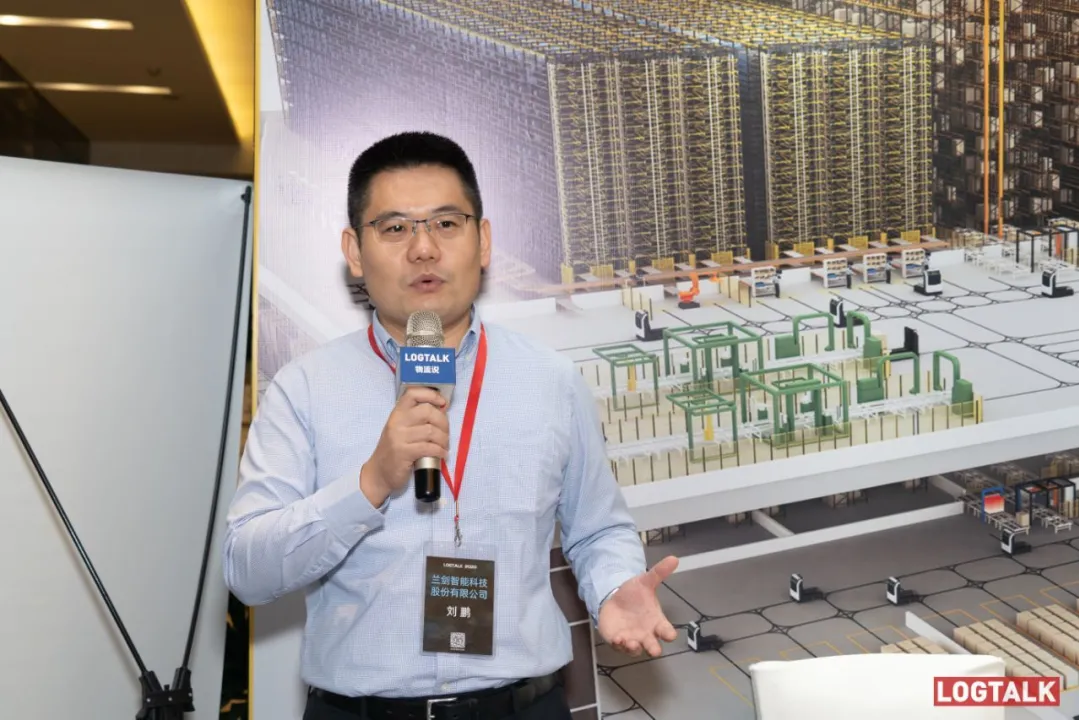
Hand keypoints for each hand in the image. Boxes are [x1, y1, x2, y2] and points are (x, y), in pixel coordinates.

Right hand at [361, 387, 448, 504]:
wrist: (379, 472)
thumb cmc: (394, 450)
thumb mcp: (401, 429)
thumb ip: (417, 418)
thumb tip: (443, 409)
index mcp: (397, 413)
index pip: (413, 394)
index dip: (431, 395)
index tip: (443, 403)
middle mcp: (397, 422)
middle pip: (427, 411)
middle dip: (443, 422)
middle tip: (446, 433)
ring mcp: (399, 437)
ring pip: (431, 431)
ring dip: (443, 439)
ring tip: (444, 446)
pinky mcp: (403, 453)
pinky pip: (429, 447)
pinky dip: (440, 451)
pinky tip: (442, 455)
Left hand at [597, 555, 678, 657]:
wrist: (614, 598)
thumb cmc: (634, 594)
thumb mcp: (645, 581)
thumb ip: (659, 572)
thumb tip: (674, 558)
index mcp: (656, 621)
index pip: (667, 631)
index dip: (669, 634)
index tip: (669, 634)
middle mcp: (646, 633)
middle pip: (653, 646)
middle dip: (653, 648)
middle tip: (654, 649)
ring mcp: (632, 638)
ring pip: (635, 649)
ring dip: (633, 647)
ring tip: (630, 641)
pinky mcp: (617, 640)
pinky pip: (619, 647)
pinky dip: (619, 644)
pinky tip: (617, 638)